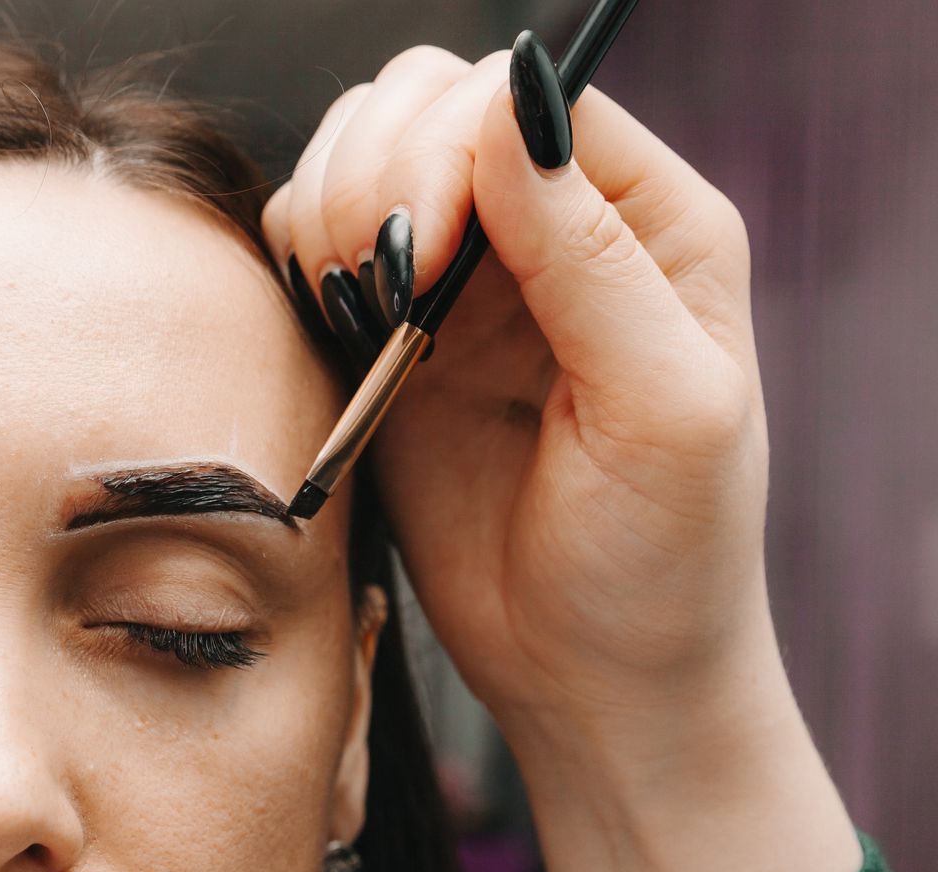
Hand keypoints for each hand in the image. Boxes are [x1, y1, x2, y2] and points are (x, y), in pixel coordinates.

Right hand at [262, 41, 859, 871]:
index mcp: (648, 225)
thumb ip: (592, 258)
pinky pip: (312, 246)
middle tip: (380, 288)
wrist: (590, 683)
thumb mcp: (661, 409)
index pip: (524, 101)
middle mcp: (549, 233)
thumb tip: (511, 109)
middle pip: (425, 104)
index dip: (454, 146)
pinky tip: (335, 329)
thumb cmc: (660, 563)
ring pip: (356, 157)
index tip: (427, 255)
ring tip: (358, 314)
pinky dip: (297, 264)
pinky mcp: (386, 346)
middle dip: (377, 172)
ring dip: (330, 211)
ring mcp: (459, 287)